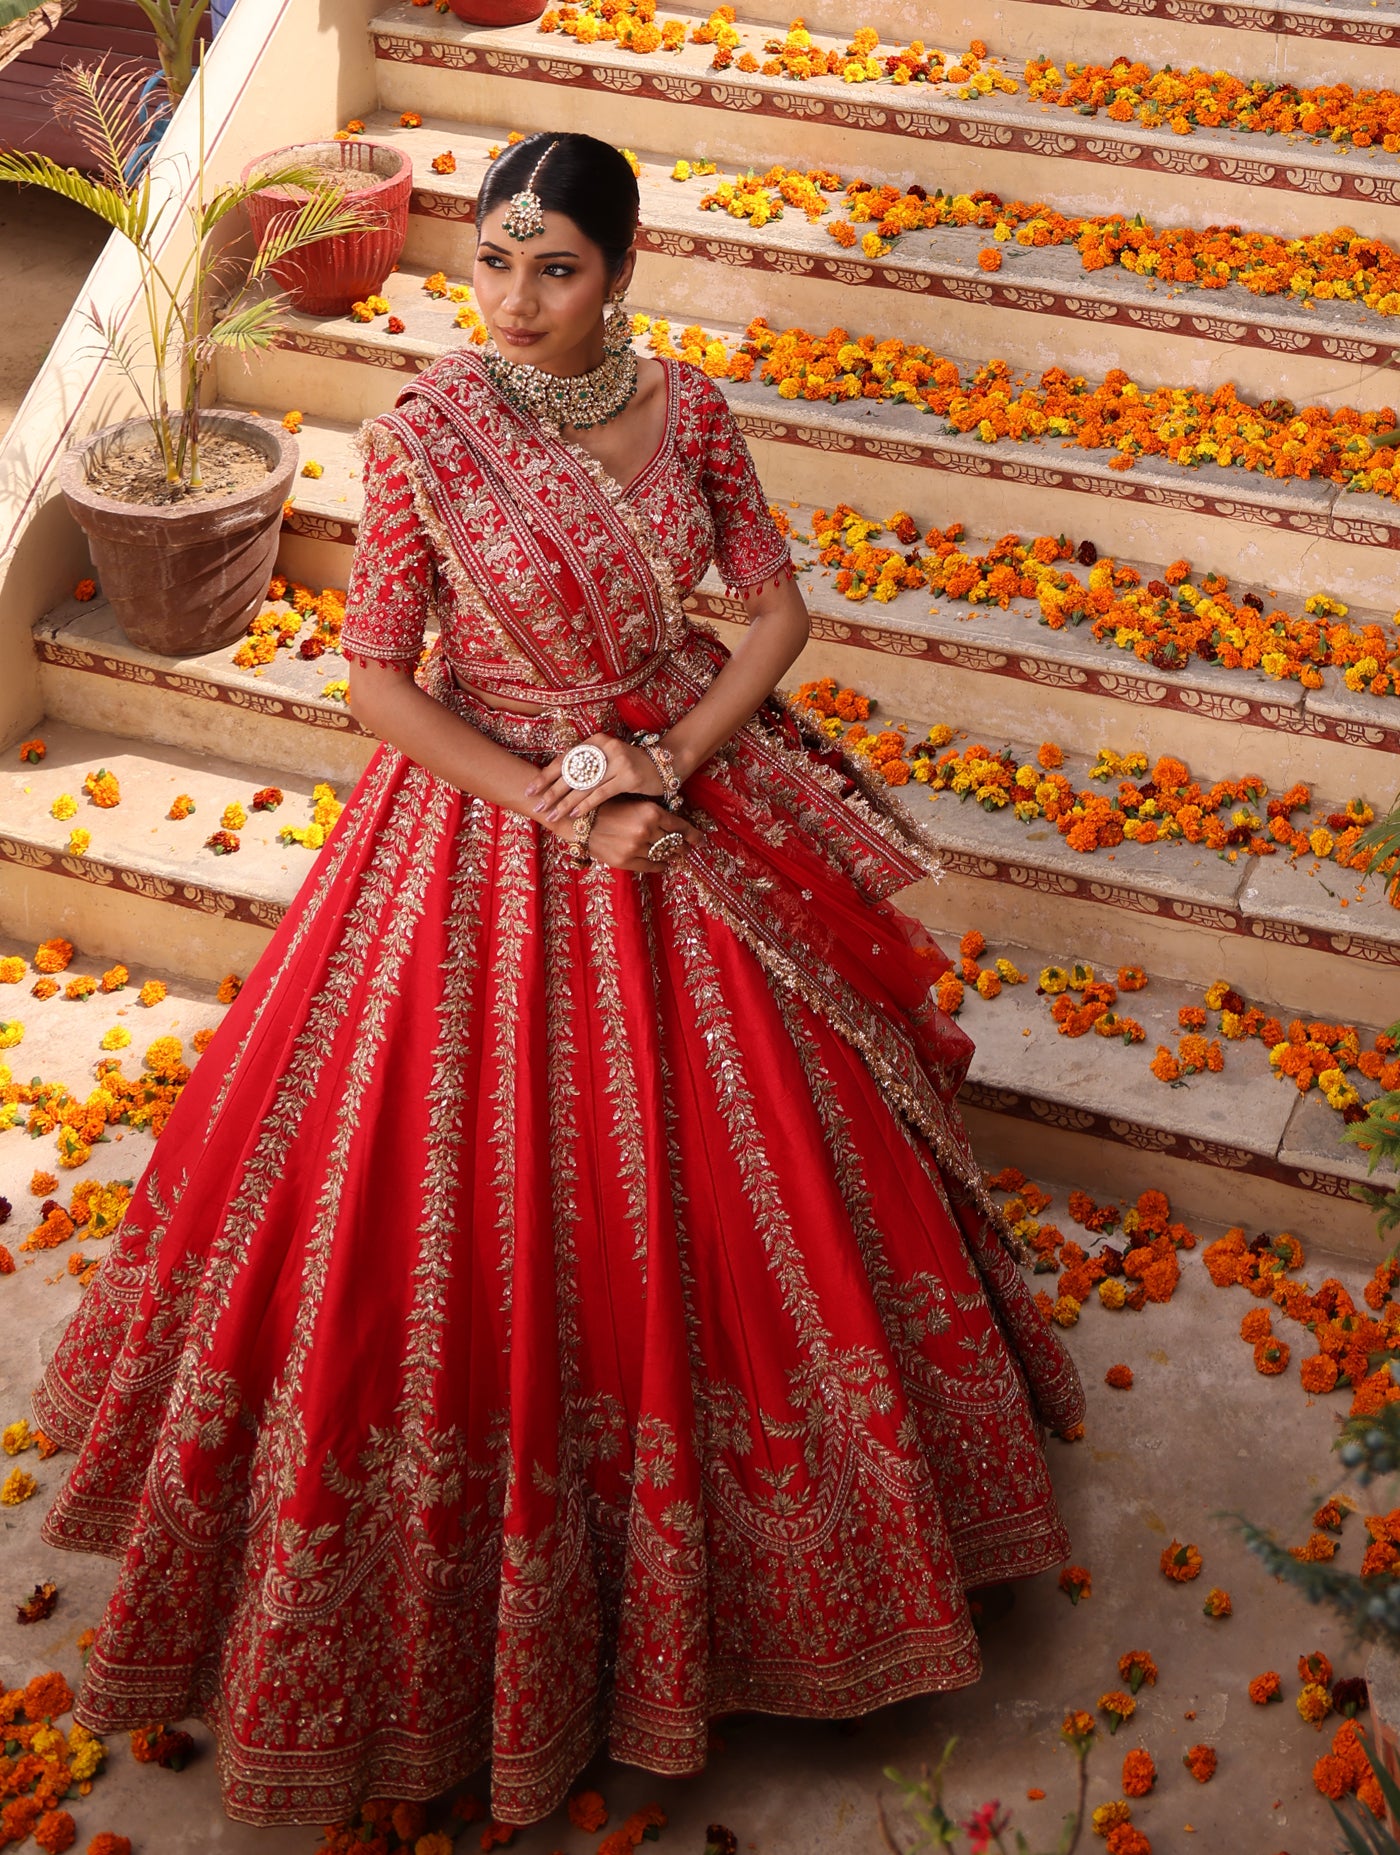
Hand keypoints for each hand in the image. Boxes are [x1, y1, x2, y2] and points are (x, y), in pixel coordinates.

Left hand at [525, 733, 666, 824]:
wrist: (664, 764)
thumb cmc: (630, 765)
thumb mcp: (607, 760)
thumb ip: (587, 766)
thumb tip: (556, 784)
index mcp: (596, 741)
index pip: (565, 759)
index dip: (546, 775)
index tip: (531, 789)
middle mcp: (605, 747)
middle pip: (572, 772)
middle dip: (552, 791)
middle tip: (536, 805)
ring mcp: (618, 761)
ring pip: (584, 785)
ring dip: (566, 802)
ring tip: (552, 815)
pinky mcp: (628, 776)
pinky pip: (601, 793)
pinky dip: (586, 804)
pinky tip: (575, 814)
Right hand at [544, 796, 700, 872]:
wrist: (579, 819)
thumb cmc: (606, 805)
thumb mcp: (634, 802)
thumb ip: (654, 812)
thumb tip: (674, 825)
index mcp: (651, 812)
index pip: (681, 827)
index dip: (694, 835)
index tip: (701, 841)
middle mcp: (647, 830)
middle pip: (674, 843)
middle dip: (683, 846)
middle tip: (688, 848)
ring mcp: (636, 848)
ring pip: (663, 855)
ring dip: (671, 856)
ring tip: (676, 856)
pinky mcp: (625, 861)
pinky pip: (650, 866)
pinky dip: (660, 865)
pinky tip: (664, 864)